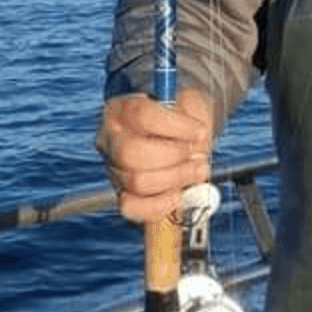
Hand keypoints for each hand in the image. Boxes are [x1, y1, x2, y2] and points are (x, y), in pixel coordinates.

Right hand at [96, 89, 213, 222]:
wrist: (185, 130)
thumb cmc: (184, 115)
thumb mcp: (191, 103)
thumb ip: (192, 115)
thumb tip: (199, 138)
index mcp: (123, 109)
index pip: (141, 116)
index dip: (176, 126)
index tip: (200, 131)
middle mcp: (111, 139)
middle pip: (131, 152)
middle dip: (174, 155)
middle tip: (198, 154)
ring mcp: (114, 169)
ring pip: (136, 181)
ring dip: (175, 178)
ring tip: (197, 170)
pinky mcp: (123, 193)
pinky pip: (132, 207)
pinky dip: (161, 204)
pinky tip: (179, 193)